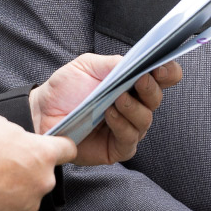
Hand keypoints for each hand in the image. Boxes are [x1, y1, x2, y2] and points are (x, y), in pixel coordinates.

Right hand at [0, 114, 76, 210]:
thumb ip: (19, 133)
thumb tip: (19, 140)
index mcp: (43, 155)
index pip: (69, 149)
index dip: (61, 145)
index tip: (55, 146)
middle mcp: (41, 182)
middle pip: (44, 173)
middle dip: (29, 167)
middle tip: (5, 161)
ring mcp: (27, 205)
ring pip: (28, 192)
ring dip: (15, 185)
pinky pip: (12, 208)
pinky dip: (2, 202)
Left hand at [30, 53, 182, 165]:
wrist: (42, 112)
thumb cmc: (66, 88)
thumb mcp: (87, 66)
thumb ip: (112, 63)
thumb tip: (134, 62)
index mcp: (132, 83)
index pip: (161, 78)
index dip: (168, 72)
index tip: (161, 67)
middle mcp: (135, 106)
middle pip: (156, 99)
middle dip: (151, 89)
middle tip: (140, 80)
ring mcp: (127, 128)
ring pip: (145, 120)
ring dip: (133, 108)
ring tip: (117, 99)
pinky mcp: (117, 148)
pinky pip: (129, 140)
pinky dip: (122, 126)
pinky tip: (109, 115)